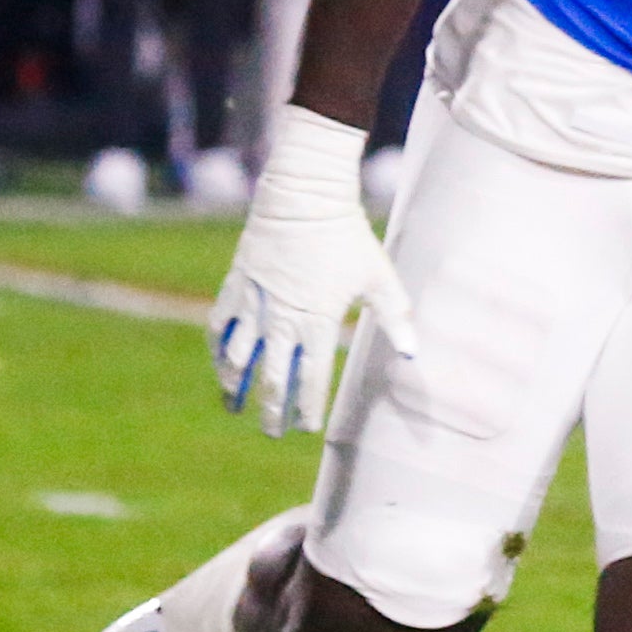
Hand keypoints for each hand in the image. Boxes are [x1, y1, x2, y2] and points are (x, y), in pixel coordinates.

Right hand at [208, 107, 416, 437]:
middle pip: (271, 377)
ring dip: (235, 385)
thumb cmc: (347, 239)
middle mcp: (281, 320)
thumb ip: (396, 319)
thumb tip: (412, 355)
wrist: (303, 199)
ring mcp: (254, 304)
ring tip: (235, 405)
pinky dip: (219, 349)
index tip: (306, 428)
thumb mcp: (380, 278)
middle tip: (272, 432)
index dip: (306, 408)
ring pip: (237, 357)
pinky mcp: (235, 286)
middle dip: (271, 409)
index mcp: (318, 322)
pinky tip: (222, 363)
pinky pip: (220, 326)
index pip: (309, 379)